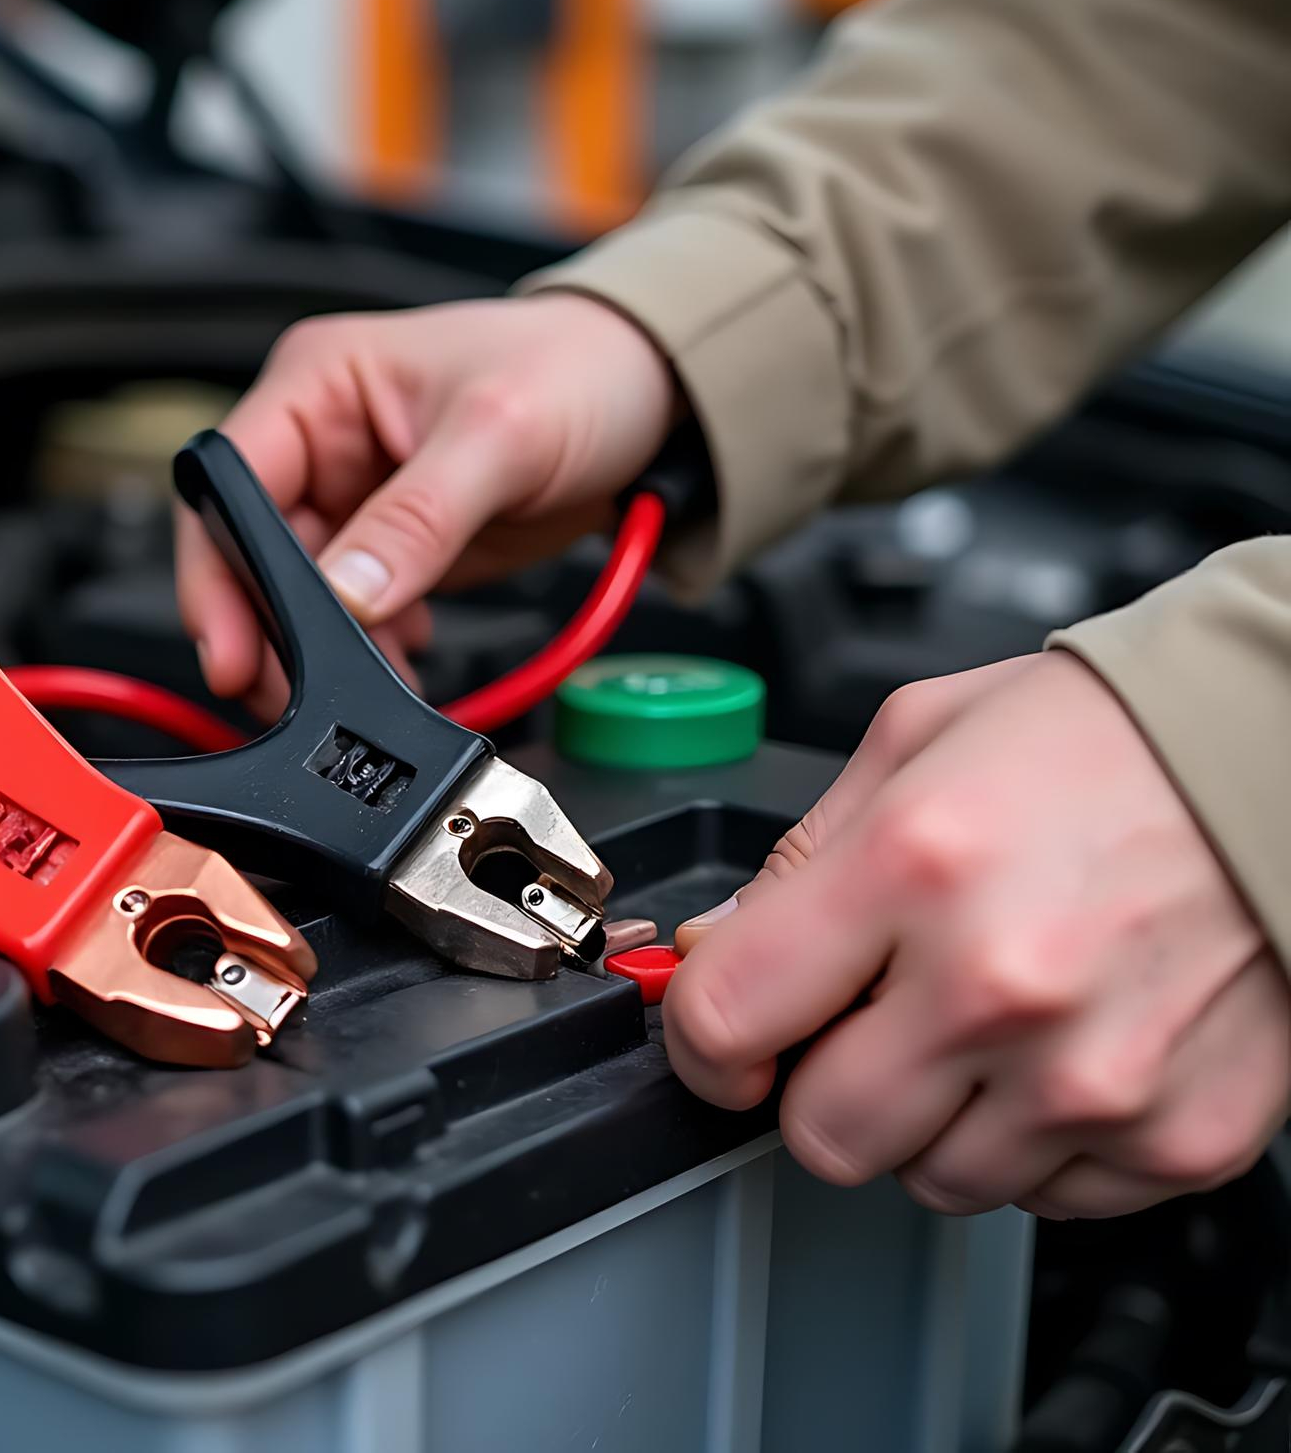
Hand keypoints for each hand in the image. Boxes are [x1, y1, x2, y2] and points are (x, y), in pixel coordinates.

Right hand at [179, 294, 678, 713]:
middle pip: (247, 550)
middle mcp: (322, 438)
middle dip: (265, 626)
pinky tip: (400, 658)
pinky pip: (351, 613)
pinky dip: (366, 649)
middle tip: (285, 692)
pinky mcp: (393, 543)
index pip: (227, 482)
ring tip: (363, 684)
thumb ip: (418, 518)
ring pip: (295, 593)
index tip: (234, 644)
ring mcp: (355, 496)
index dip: (216, 569)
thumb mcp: (500, 435)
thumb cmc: (580, 367)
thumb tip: (348, 595)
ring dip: (319, 649)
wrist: (655, 395)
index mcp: (318, 381)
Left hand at [667, 652, 1290, 1218]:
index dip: (702, 1043)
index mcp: (912, 868)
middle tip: (873, 1020)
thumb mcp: (916, 742)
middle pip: (820, 1135)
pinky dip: (1040, 1139)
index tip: (724, 1038)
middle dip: (823, 1084)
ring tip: (990, 1018)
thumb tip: (712, 955)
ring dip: (936, 1116)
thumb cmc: (1105, 738)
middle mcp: (997, 987)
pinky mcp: (1179, 1136)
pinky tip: (1066, 1045)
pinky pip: (1047, 1196)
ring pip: (931, 1180)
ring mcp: (1093, 1077)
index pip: (724, 1023)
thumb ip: (797, 861)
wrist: (1283, 757)